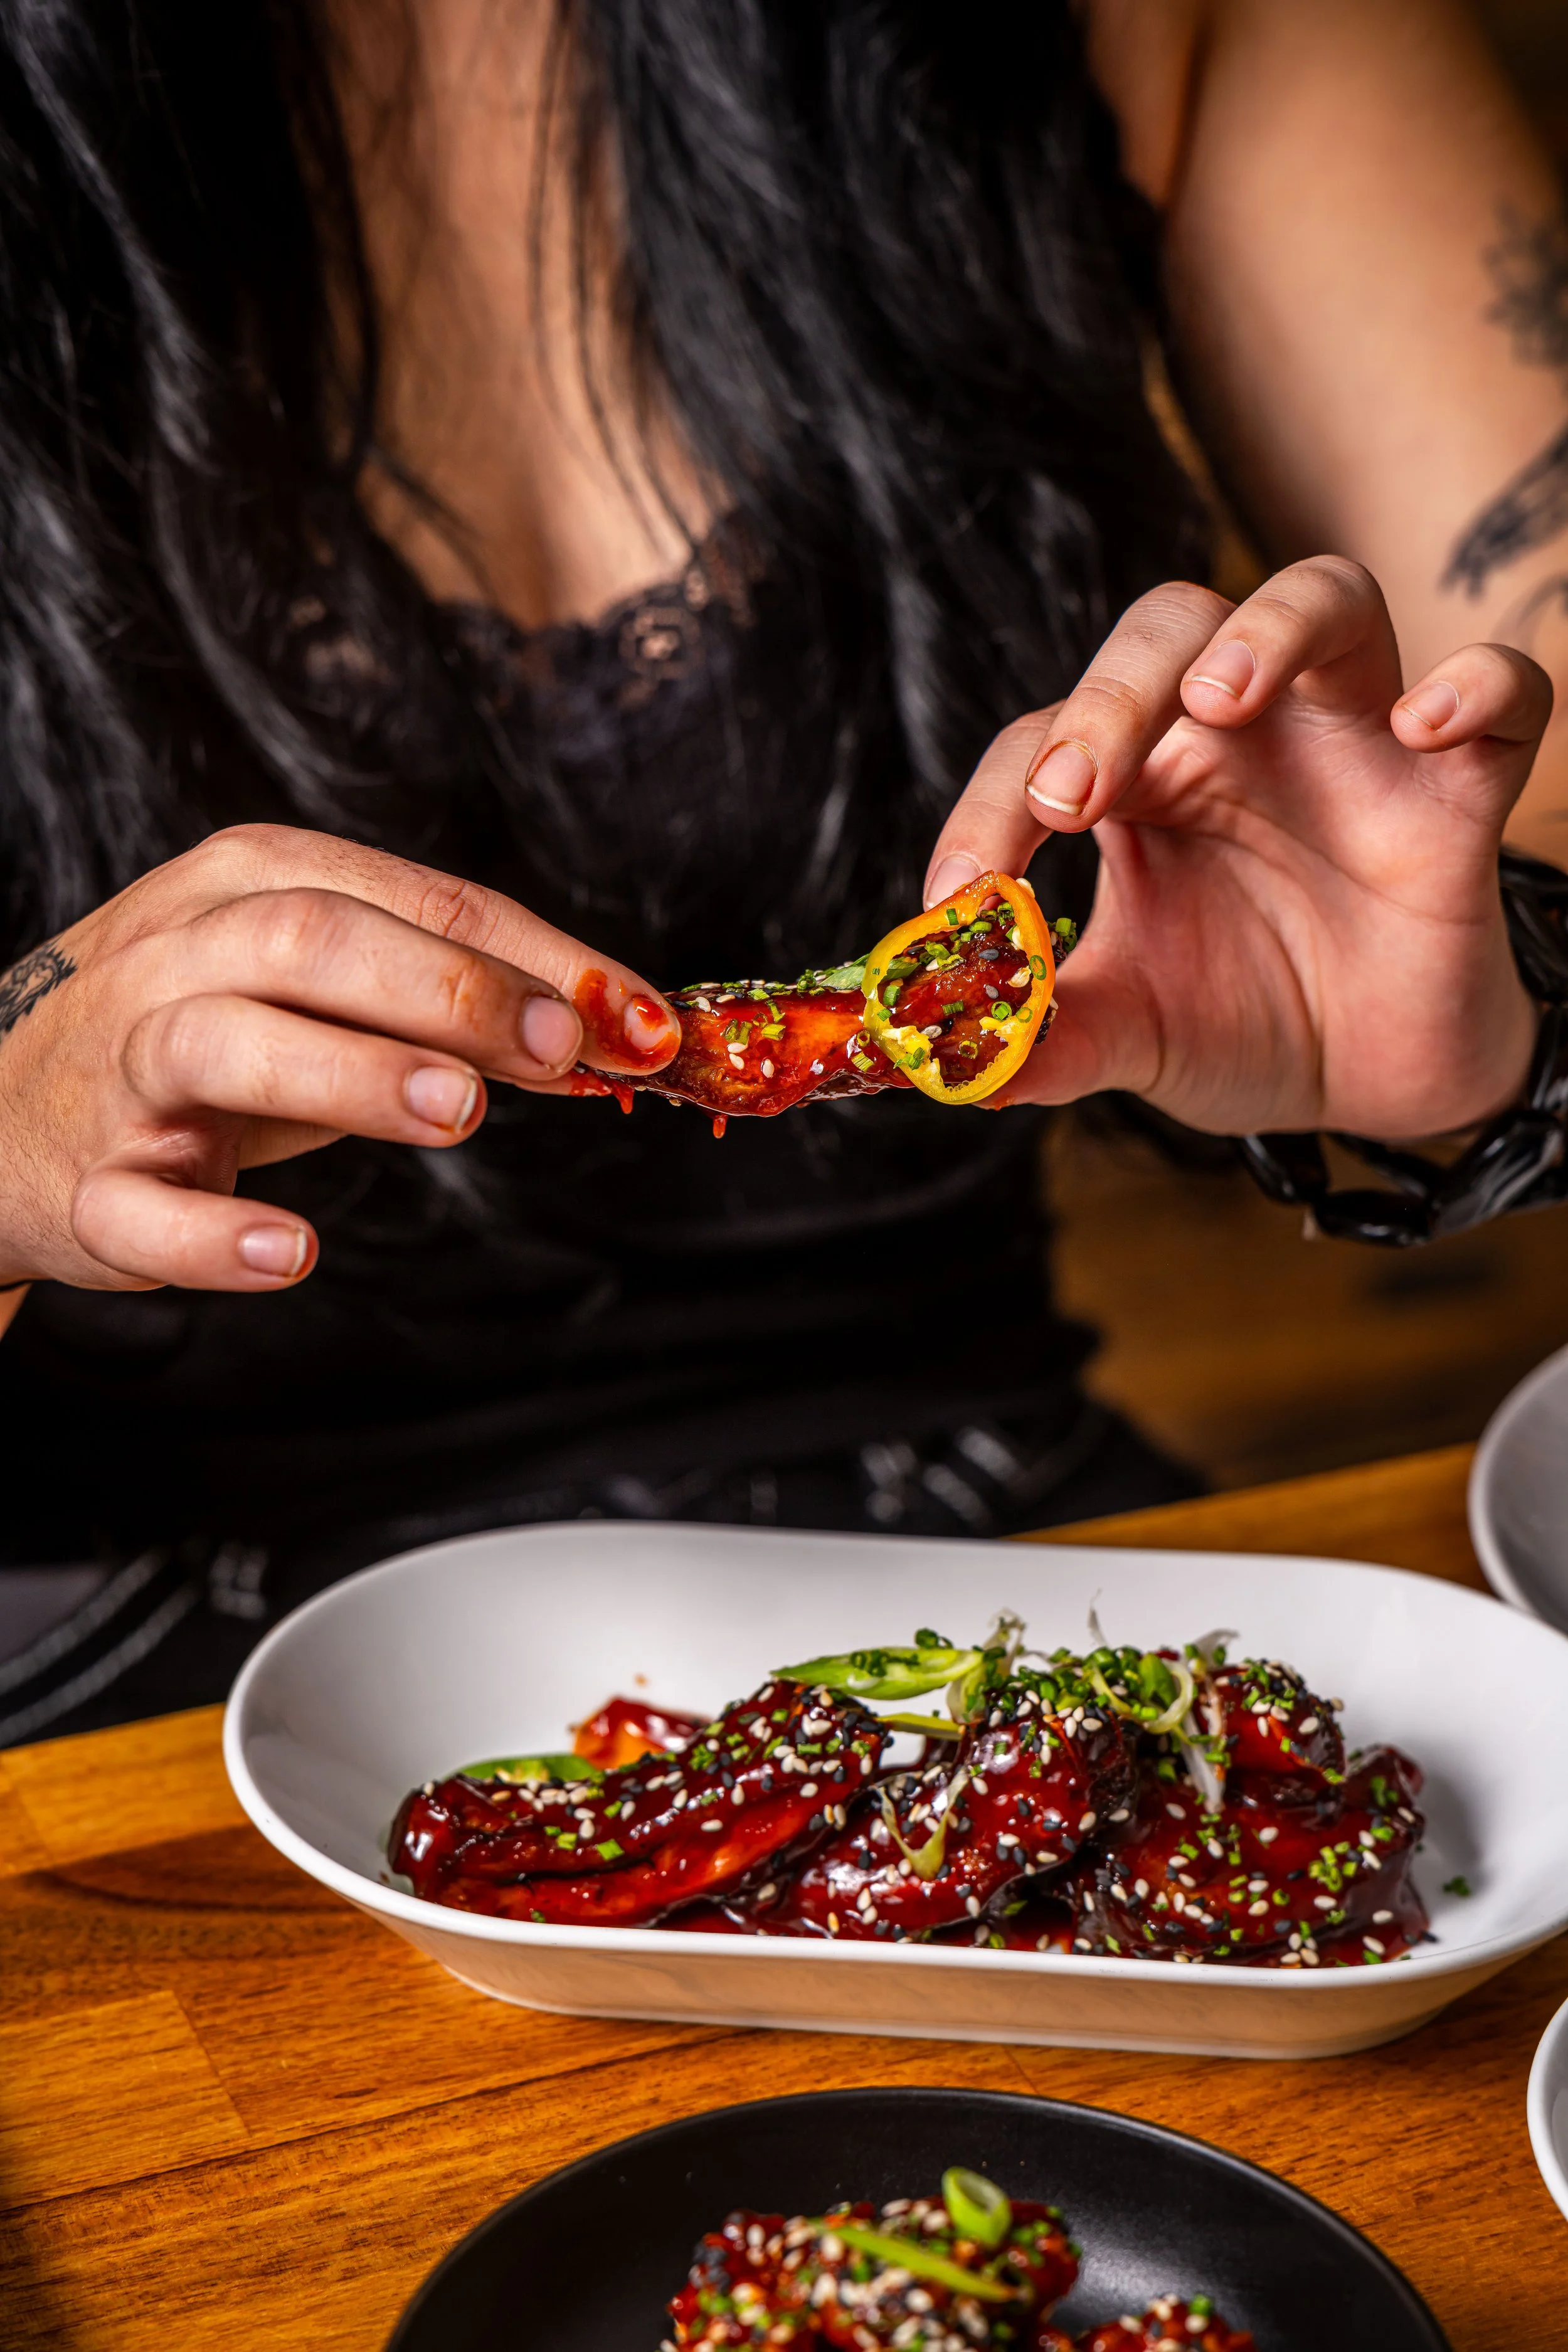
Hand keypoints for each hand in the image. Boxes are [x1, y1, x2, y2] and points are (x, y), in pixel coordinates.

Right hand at [0, 824, 677, 1292]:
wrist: (7, 1113)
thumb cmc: (205, 1040)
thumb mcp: (325, 993)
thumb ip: (451, 1002)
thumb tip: (605, 1033)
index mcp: (254, 884)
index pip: (420, 899)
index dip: (542, 960)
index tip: (644, 1020)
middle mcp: (181, 954)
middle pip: (315, 940)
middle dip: (453, 990)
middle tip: (564, 1050)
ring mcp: (124, 1065)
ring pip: (224, 1042)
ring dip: (351, 1073)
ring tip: (456, 1111)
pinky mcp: (88, 1181)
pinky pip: (144, 1209)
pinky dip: (217, 1234)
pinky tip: (294, 1254)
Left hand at [924, 559, 1548, 1137]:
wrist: (1365, 1082)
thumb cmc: (1240, 1020)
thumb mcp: (1131, 1036)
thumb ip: (1051, 1038)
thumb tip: (956, 1071)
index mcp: (1138, 775)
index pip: (1044, 740)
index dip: (990, 807)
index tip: (959, 894)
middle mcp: (1239, 731)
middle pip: (1170, 628)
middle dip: (1111, 693)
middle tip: (1072, 794)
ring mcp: (1353, 742)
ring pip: (1326, 597)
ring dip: (1271, 628)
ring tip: (1219, 696)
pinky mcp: (1459, 789)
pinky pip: (1503, 693)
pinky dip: (1476, 688)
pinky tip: (1424, 725)